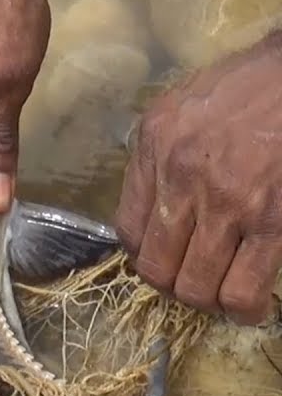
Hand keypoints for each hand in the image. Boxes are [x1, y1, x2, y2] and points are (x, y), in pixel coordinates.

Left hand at [115, 35, 281, 324]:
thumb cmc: (252, 87)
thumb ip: (160, 155)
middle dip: (172, 285)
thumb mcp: (182, 108)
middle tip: (193, 283)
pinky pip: (243, 288)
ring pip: (194, 286)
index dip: (144, 256)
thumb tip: (155, 206)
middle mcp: (181, 178)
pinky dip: (242, 308)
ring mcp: (226, 203)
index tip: (164, 257)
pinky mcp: (270, 220)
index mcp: (155, 147)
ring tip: (221, 296)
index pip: (128, 230)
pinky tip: (249, 306)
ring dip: (206, 300)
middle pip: (155, 267)